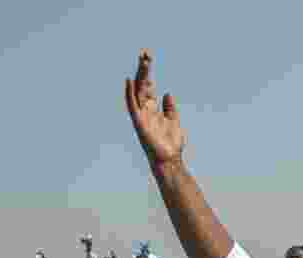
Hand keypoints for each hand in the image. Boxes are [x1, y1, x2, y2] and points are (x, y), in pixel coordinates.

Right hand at [125, 50, 185, 171]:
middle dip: (143, 69)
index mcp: (153, 109)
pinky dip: (129, 93)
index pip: (149, 86)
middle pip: (142, 85)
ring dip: (139, 76)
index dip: (148, 72)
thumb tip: (168, 94)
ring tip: (142, 61)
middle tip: (145, 53)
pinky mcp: (139, 122)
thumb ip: (169, 108)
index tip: (148, 57)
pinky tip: (129, 81)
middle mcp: (145, 110)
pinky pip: (132, 105)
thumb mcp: (173, 121)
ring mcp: (141, 115)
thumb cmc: (171, 144)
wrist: (170, 160)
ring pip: (138, 91)